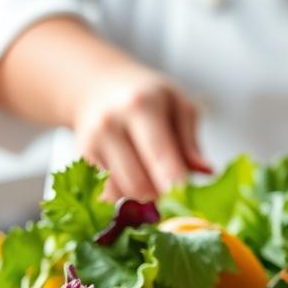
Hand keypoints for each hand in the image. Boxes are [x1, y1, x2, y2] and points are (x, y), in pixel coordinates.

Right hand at [71, 63, 211, 200]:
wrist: (98, 86)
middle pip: (139, 183)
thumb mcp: (178, 104)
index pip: (159, 155)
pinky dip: (125, 196)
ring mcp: (92, 143)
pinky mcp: (81, 159)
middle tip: (176, 192)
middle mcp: (110, 123)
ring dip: (143, 199)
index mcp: (141, 105)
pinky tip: (134, 180)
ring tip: (155, 181)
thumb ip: (190, 140)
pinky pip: (107, 193)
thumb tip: (205, 172)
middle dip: (161, 197)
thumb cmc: (146, 96)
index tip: (187, 202)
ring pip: (121, 193)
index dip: (174, 184)